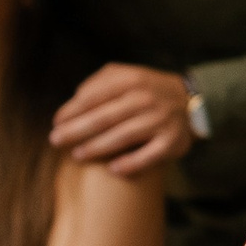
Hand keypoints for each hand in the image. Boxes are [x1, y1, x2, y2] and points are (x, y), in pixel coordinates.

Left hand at [51, 65, 194, 175]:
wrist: (190, 101)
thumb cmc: (145, 89)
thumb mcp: (125, 75)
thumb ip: (99, 82)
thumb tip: (74, 100)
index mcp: (131, 80)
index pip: (94, 96)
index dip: (72, 110)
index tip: (56, 122)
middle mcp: (146, 99)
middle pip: (103, 118)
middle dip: (75, 131)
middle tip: (55, 140)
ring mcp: (160, 121)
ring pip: (122, 138)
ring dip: (96, 148)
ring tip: (77, 154)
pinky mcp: (172, 142)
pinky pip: (148, 157)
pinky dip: (130, 164)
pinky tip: (112, 170)